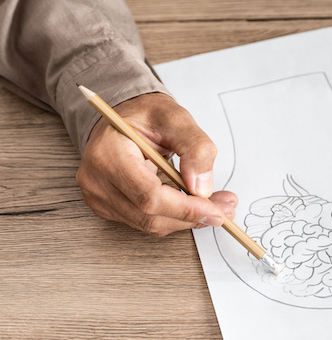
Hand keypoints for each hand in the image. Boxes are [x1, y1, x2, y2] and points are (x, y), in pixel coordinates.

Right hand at [76, 93, 237, 235]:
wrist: (125, 119)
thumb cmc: (145, 115)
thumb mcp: (176, 117)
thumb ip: (195, 148)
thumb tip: (202, 187)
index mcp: (107, 154)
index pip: (148, 195)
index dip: (185, 208)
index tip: (216, 210)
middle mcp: (96, 180)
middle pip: (149, 215)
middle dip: (193, 216)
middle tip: (226, 208)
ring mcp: (98, 196)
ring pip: (150, 223)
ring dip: (187, 219)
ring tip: (216, 206)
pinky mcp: (107, 206)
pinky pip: (145, 221)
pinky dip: (174, 217)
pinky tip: (194, 206)